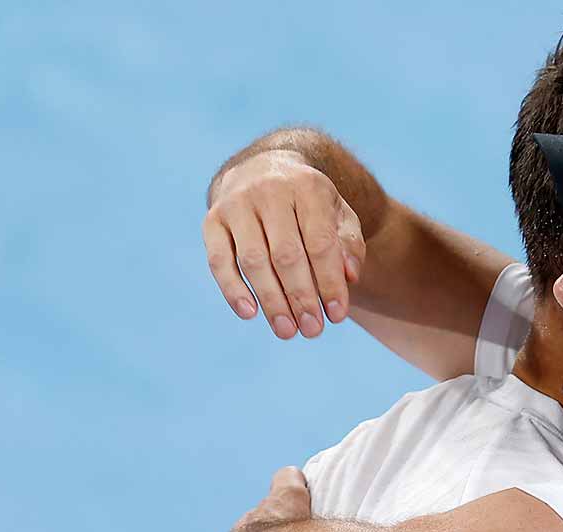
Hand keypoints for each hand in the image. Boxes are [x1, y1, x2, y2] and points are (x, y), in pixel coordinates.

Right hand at [204, 150, 367, 340]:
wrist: (262, 168)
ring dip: (271, 301)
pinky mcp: (212, 219)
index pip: (320, 242)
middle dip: (301, 297)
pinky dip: (232, 289)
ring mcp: (237, 203)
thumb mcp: (338, 214)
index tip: (337, 316)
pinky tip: (249, 313)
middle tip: (313, 330)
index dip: (329, 282)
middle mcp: (269, 191)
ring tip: (287, 331)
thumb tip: (349, 276)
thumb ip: (349, 244)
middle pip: (286, 254)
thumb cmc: (308, 204)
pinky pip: (219, 260)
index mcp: (307, 187)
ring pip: (253, 260)